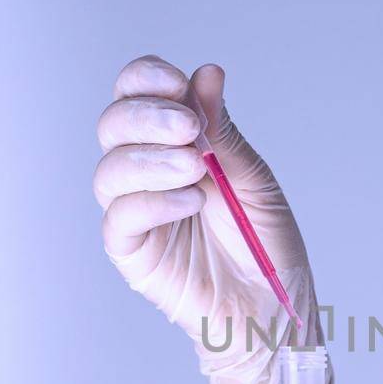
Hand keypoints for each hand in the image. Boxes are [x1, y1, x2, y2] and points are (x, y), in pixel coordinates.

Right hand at [95, 56, 313, 338]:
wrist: (273, 309)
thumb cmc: (265, 244)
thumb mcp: (254, 179)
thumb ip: (224, 132)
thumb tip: (206, 74)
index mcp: (173, 143)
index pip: (137, 95)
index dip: (146, 80)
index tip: (176, 82)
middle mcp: (146, 171)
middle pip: (113, 124)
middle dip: (146, 116)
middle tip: (188, 126)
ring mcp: (136, 211)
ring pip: (109, 170)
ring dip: (150, 159)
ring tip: (195, 168)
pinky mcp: (132, 251)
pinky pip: (121, 217)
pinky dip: (153, 201)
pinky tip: (191, 201)